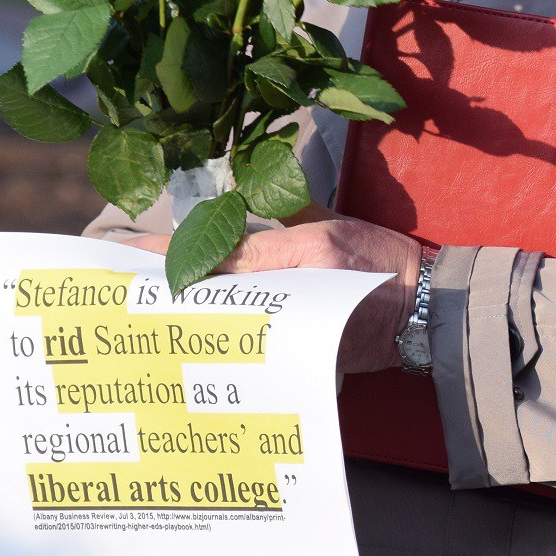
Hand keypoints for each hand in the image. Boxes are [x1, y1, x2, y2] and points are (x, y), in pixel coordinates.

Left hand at [123, 212, 423, 373]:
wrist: (430, 308)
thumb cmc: (386, 257)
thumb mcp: (336, 221)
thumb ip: (290, 210)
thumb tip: (245, 200)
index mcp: (305, 251)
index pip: (226, 250)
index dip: (175, 252)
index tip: (132, 254)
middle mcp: (301, 290)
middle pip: (221, 292)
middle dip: (173, 290)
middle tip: (126, 293)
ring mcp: (305, 327)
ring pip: (235, 322)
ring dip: (194, 318)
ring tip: (149, 316)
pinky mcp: (311, 355)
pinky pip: (261, 347)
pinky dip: (230, 343)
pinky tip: (200, 341)